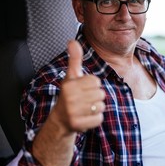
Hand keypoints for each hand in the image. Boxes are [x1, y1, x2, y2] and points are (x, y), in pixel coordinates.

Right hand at [32, 40, 104, 165]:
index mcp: (69, 85)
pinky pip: (100, 118)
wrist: (60, 120)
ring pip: (101, 106)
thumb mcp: (71, 76)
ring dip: (96, 108)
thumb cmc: (69, 95)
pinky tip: (85, 117)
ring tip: (84, 109)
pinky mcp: (79, 124)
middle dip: (95, 97)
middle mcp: (70, 98)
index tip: (82, 89)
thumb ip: (74, 59)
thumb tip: (73, 41)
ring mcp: (73, 112)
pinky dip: (96, 119)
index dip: (92, 85)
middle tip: (83, 100)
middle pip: (101, 93)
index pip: (96, 81)